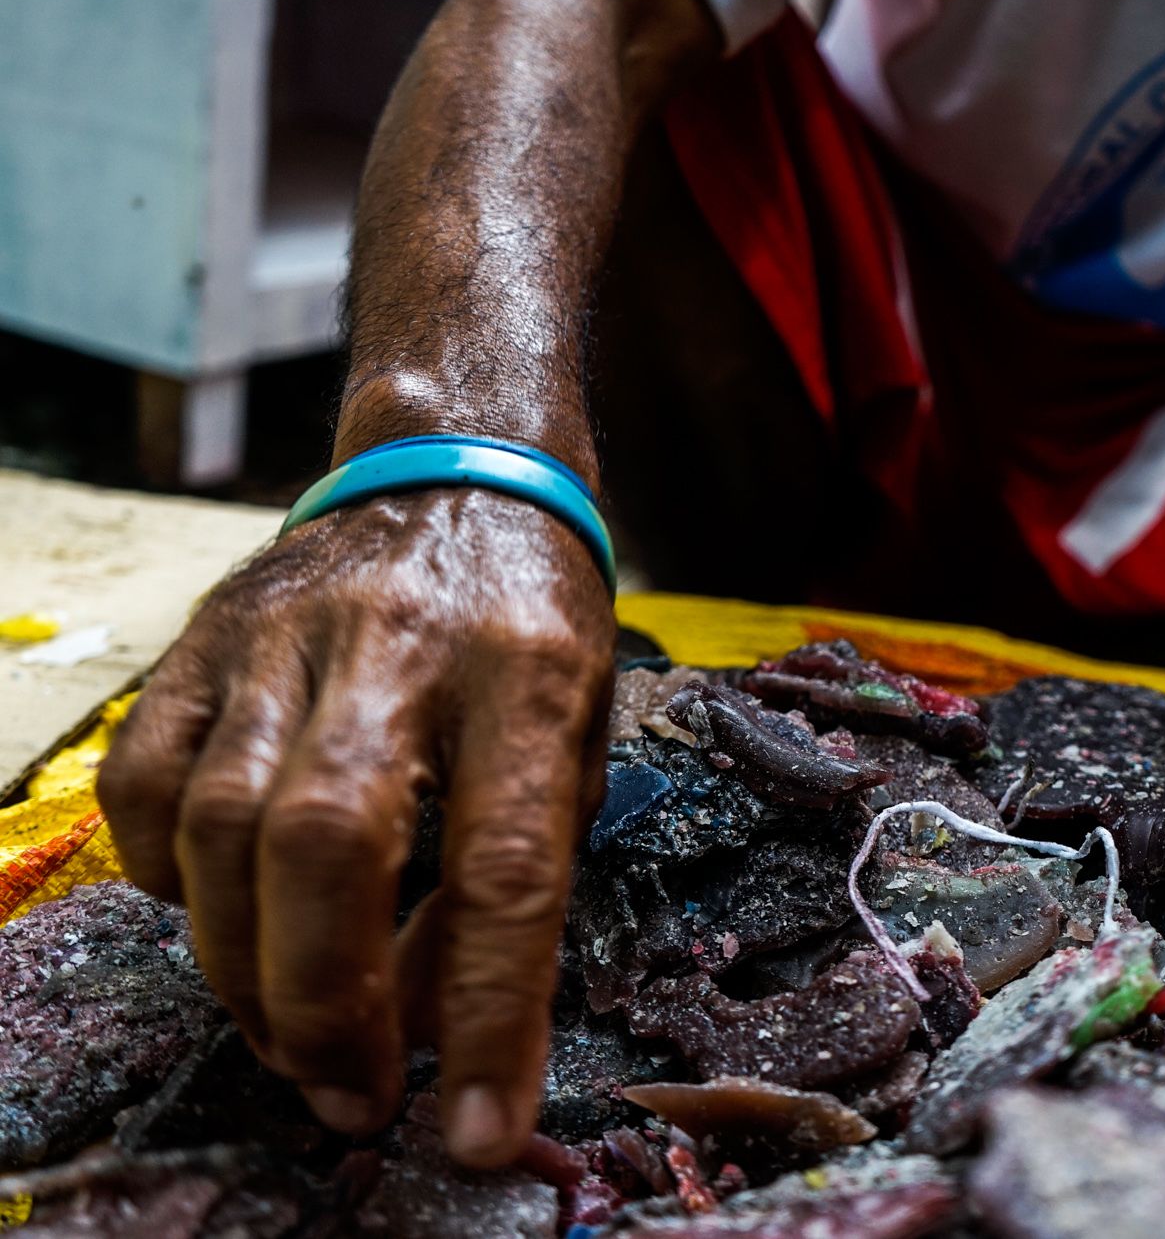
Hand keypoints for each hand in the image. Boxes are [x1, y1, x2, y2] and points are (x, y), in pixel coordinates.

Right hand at [97, 488, 614, 1166]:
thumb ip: (514, 871)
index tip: (483, 1131)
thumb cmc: (533, 629)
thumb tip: (430, 1027)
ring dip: (247, 968)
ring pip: (223, 824)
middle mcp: (403, 648)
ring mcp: (288, 637)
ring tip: (292, 1039)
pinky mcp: (205, 639)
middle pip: (330, 841)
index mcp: (527, 676)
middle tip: (352, 1096)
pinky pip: (148, 777)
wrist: (459, 472)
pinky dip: (162, 874)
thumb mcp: (576, 736)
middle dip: (329, 1001)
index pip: (507, 864)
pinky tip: (213, 917)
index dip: (492, 1010)